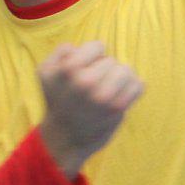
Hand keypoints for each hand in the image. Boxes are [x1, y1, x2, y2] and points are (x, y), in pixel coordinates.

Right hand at [36, 42, 144, 179]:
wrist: (64, 138)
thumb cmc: (57, 99)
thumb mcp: (45, 71)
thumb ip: (61, 52)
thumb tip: (79, 48)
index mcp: (68, 69)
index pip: (98, 46)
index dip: (93, 56)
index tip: (85, 68)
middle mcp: (85, 82)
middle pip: (112, 61)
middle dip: (105, 70)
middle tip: (94, 85)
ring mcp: (103, 96)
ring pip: (127, 70)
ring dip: (121, 78)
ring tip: (109, 89)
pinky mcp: (117, 109)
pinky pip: (138, 85)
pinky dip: (133, 89)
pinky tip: (120, 96)